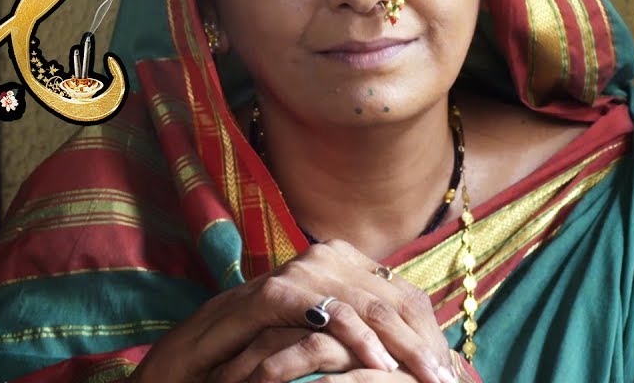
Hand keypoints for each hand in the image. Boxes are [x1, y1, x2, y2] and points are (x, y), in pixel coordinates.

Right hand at [130, 239, 456, 382]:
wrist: (183, 374)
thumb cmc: (254, 369)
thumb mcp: (319, 356)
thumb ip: (358, 345)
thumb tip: (421, 360)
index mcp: (337, 271)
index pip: (398, 295)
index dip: (428, 333)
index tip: (451, 372)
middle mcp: (319, 262)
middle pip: (388, 296)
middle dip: (422, 341)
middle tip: (447, 380)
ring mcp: (291, 275)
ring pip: (361, 299)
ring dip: (397, 342)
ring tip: (424, 376)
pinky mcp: (263, 295)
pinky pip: (318, 308)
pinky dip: (349, 333)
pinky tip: (374, 361)